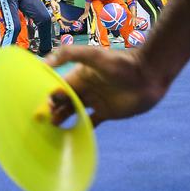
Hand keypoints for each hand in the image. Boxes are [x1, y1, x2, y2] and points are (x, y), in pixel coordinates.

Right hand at [45, 47, 166, 126]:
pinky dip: (81, 129)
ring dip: (62, 119)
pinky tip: (71, 136)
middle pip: (64, 101)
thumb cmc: (122, 64)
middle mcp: (86, 88)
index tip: (40, 106)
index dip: (49, 95)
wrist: (148, 75)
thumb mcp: (94, 55)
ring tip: (52, 128)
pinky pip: (90, 122)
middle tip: (43, 121)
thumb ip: (69, 54)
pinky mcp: (106, 112)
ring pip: (74, 112)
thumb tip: (44, 62)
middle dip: (53, 109)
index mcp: (80, 75)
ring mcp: (96, 101)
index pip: (59, 86)